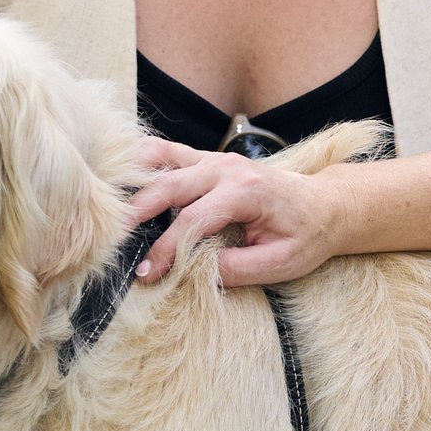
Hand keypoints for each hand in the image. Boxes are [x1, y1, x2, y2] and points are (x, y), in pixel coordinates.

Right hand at [125, 138, 351, 286]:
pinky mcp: (206, 160)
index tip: (147, 276)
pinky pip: (166, 154)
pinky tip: (118, 180)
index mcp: (246, 191)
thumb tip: (195, 273)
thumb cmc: (306, 235)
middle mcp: (226, 168)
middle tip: (110, 242)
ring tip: (106, 209)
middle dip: (136, 215)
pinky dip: (141, 163)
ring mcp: (214, 159)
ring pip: (161, 163)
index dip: (166, 250)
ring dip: (132, 184)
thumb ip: (239, 269)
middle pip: (169, 187)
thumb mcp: (281, 262)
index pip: (193, 221)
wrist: (324, 205)